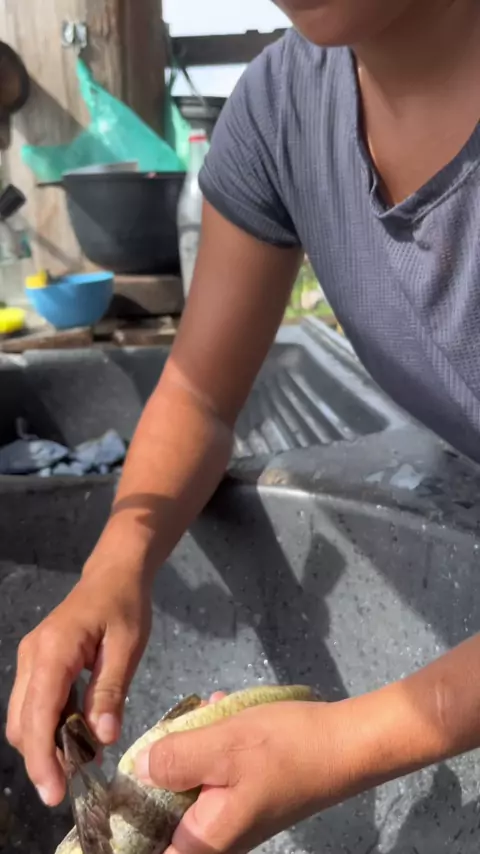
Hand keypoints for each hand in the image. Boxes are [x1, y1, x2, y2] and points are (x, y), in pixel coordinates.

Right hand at [6, 562, 151, 806]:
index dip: (42, 759)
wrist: (114, 573)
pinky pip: (35, 704)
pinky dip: (51, 726)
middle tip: (76, 782)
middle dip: (42, 759)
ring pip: (24, 717)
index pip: (37, 715)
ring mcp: (31, 659)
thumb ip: (111, 691)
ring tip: (82, 759)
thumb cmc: (125, 605)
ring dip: (47, 744)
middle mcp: (32, 657)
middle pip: (22, 723)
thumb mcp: (128, 647)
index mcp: (53, 651)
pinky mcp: (38, 663)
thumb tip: (102, 739)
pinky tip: (78, 734)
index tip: (54, 794)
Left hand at [135, 694, 372, 853]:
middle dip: (157, 771)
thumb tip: (137, 771)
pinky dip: (209, 746)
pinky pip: (210, 774)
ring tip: (204, 715)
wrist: (347, 744)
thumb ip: (174, 759)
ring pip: (186, 788)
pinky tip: (219, 713)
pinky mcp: (244, 794)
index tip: (107, 804)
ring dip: (187, 751)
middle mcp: (215, 838)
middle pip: (160, 817)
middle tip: (167, 734)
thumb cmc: (286, 749)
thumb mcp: (224, 746)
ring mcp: (231, 816)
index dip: (121, 836)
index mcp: (204, 841)